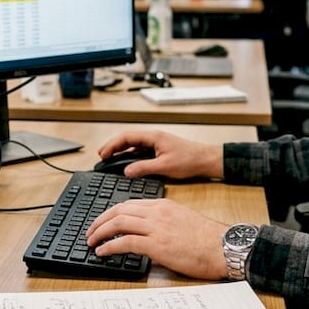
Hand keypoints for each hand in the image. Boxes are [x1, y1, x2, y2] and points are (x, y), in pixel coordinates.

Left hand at [86, 198, 228, 279]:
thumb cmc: (208, 239)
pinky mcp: (157, 245)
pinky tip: (102, 252)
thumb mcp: (183, 220)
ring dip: (99, 232)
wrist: (224, 247)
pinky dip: (109, 246)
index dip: (111, 213)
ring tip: (91, 241)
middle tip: (90, 231)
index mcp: (163, 205)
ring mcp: (156, 228)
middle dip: (99, 221)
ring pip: (118, 223)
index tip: (103, 222)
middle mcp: (157, 212)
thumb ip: (164, 221)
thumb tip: (148, 232)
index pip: (129, 204)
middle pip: (118, 210)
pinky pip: (124, 242)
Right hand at [97, 129, 223, 179]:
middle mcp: (154, 138)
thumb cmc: (190, 160)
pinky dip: (131, 156)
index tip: (103, 154)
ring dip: (121, 152)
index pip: (127, 137)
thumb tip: (126, 171)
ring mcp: (157, 144)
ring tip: (110, 160)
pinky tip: (127, 164)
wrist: (207, 161)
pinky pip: (141, 151)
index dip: (112, 145)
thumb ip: (144, 168)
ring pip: (134, 145)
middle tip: (101, 156)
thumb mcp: (164, 166)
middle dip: (113, 147)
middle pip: (128, 139)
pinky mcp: (160, 151)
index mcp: (153, 137)